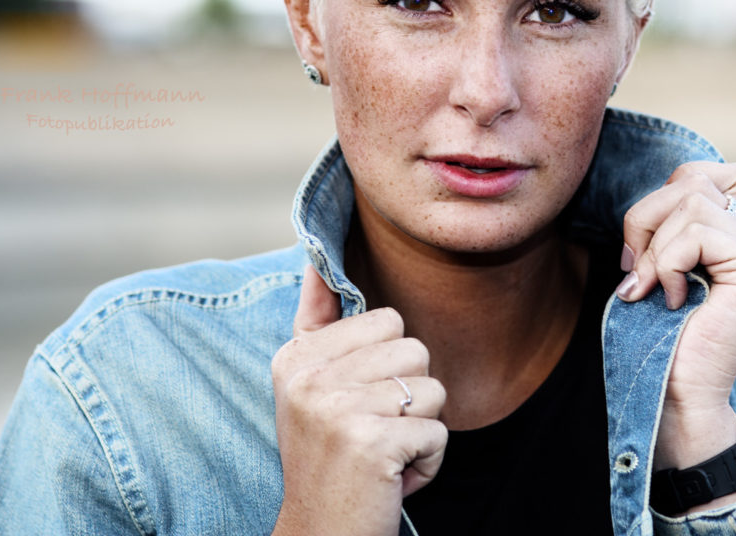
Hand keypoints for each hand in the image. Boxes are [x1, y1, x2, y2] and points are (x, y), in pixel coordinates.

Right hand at [270, 267, 447, 535]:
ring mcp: (338, 408)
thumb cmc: (327, 459)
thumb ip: (317, 321)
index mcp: (296, 356)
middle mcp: (310, 377)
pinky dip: (428, 462)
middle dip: (410, 396)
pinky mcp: (371, 441)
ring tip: (383, 453)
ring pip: (432, 389)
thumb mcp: (308, 387)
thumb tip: (317, 258)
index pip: (386, 318)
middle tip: (373, 431)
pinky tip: (392, 477)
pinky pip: (439, 432)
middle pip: (414, 348)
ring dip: (421, 429)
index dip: (387, 365)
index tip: (356, 402)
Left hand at [616, 162, 735, 473]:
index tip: (642, 248)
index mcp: (725, 236)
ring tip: (653, 289)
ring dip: (655, 247)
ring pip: (693, 201)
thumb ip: (659, 228)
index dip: (662, 194)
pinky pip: (697, 234)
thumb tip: (644, 207)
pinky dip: (669, 264)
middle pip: (693, 177)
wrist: (673, 395)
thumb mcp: (649, 267)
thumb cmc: (655, 338)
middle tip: (637, 270)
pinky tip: (673, 300)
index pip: (703, 171)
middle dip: (645, 217)